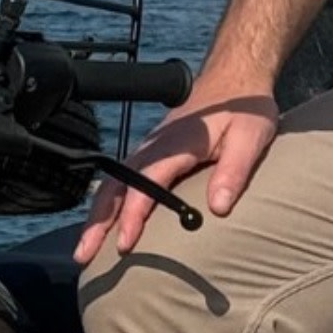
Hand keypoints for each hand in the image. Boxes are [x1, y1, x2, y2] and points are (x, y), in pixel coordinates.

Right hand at [72, 87, 278, 264]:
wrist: (236, 76)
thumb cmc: (244, 108)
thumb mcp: (251, 137)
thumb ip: (233, 171)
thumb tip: (217, 209)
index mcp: (177, 144)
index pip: (146, 183)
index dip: (134, 215)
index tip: (124, 244)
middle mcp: (156, 147)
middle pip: (117, 186)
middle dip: (97, 222)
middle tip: (82, 256)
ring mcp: (151, 149)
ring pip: (114, 183)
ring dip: (97, 216)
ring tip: (84, 249)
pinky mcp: (154, 153)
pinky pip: (123, 180)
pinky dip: (108, 204)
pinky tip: (105, 224)